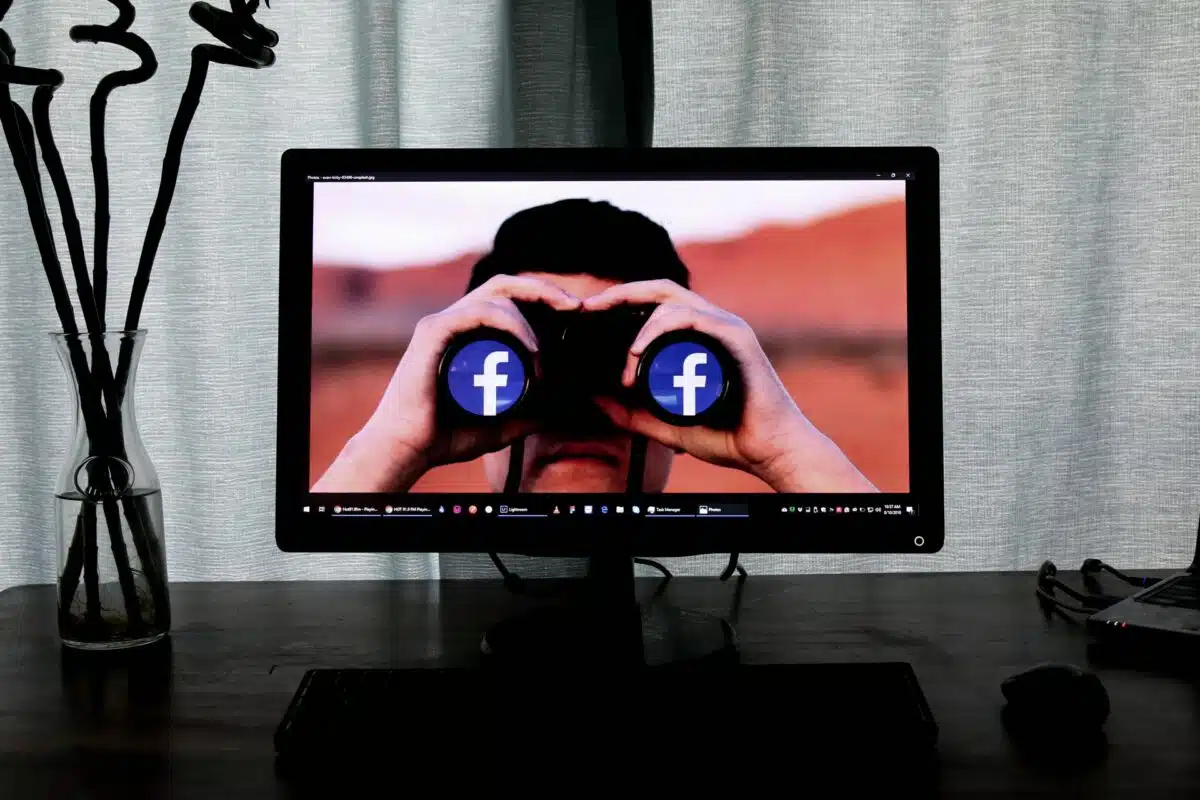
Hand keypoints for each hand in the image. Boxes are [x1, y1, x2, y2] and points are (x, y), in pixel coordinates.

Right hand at [313, 275, 579, 491]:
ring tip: (544, 356)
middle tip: (575, 307)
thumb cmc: (444, 436)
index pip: (509, 298)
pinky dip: (511, 323)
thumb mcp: (499, 425)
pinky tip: (531, 347)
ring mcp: (442, 323)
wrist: (407, 449)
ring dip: (530, 321)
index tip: (575, 314)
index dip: (543, 298)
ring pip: (496, 296)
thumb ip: (525, 417)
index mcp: (467, 333)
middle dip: (544, 290)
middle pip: (505, 284)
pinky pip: (477, 312)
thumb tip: (556, 410)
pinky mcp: (432, 332)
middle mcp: (454, 321)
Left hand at [584, 280, 876, 492]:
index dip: (621, 301)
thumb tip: (595, 399)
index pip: (655, 303)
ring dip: (639, 328)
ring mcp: (726, 327)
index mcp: (698, 337)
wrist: (769, 451)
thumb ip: (631, 413)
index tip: (588, 314)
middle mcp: (713, 324)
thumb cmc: (728, 436)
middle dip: (620, 293)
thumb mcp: (664, 425)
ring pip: (671, 302)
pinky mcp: (736, 337)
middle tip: (589, 307)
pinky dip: (658, 329)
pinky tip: (638, 351)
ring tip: (625, 363)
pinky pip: (691, 318)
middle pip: (660, 290)